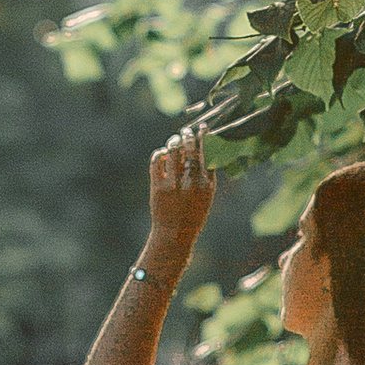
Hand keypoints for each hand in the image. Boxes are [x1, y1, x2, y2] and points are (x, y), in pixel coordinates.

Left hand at [147, 120, 214, 268]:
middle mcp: (191, 183)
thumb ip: (206, 175)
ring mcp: (174, 185)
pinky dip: (160, 153)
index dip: (203, 137)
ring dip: (174, 141)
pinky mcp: (158, 187)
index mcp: (207, 185)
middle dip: (188, 135)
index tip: (202, 128)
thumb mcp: (206, 197)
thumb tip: (203, 150)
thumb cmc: (192, 215)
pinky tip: (163, 154)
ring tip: (174, 140)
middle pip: (191, 148)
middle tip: (186, 130)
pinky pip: (157, 160)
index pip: (206, 153)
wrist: (174, 236)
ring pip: (173, 151)